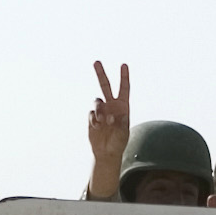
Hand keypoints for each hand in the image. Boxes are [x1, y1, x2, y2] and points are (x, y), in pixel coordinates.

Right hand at [85, 61, 130, 197]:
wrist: (106, 152)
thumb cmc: (119, 143)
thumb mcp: (123, 133)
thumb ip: (120, 122)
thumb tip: (114, 114)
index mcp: (123, 107)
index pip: (124, 88)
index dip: (124, 77)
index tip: (123, 65)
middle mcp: (111, 105)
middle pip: (105, 86)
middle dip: (101, 74)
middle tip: (96, 62)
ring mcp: (101, 111)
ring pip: (97, 101)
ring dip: (99, 110)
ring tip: (103, 121)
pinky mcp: (92, 118)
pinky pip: (91, 113)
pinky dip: (94, 119)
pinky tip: (97, 127)